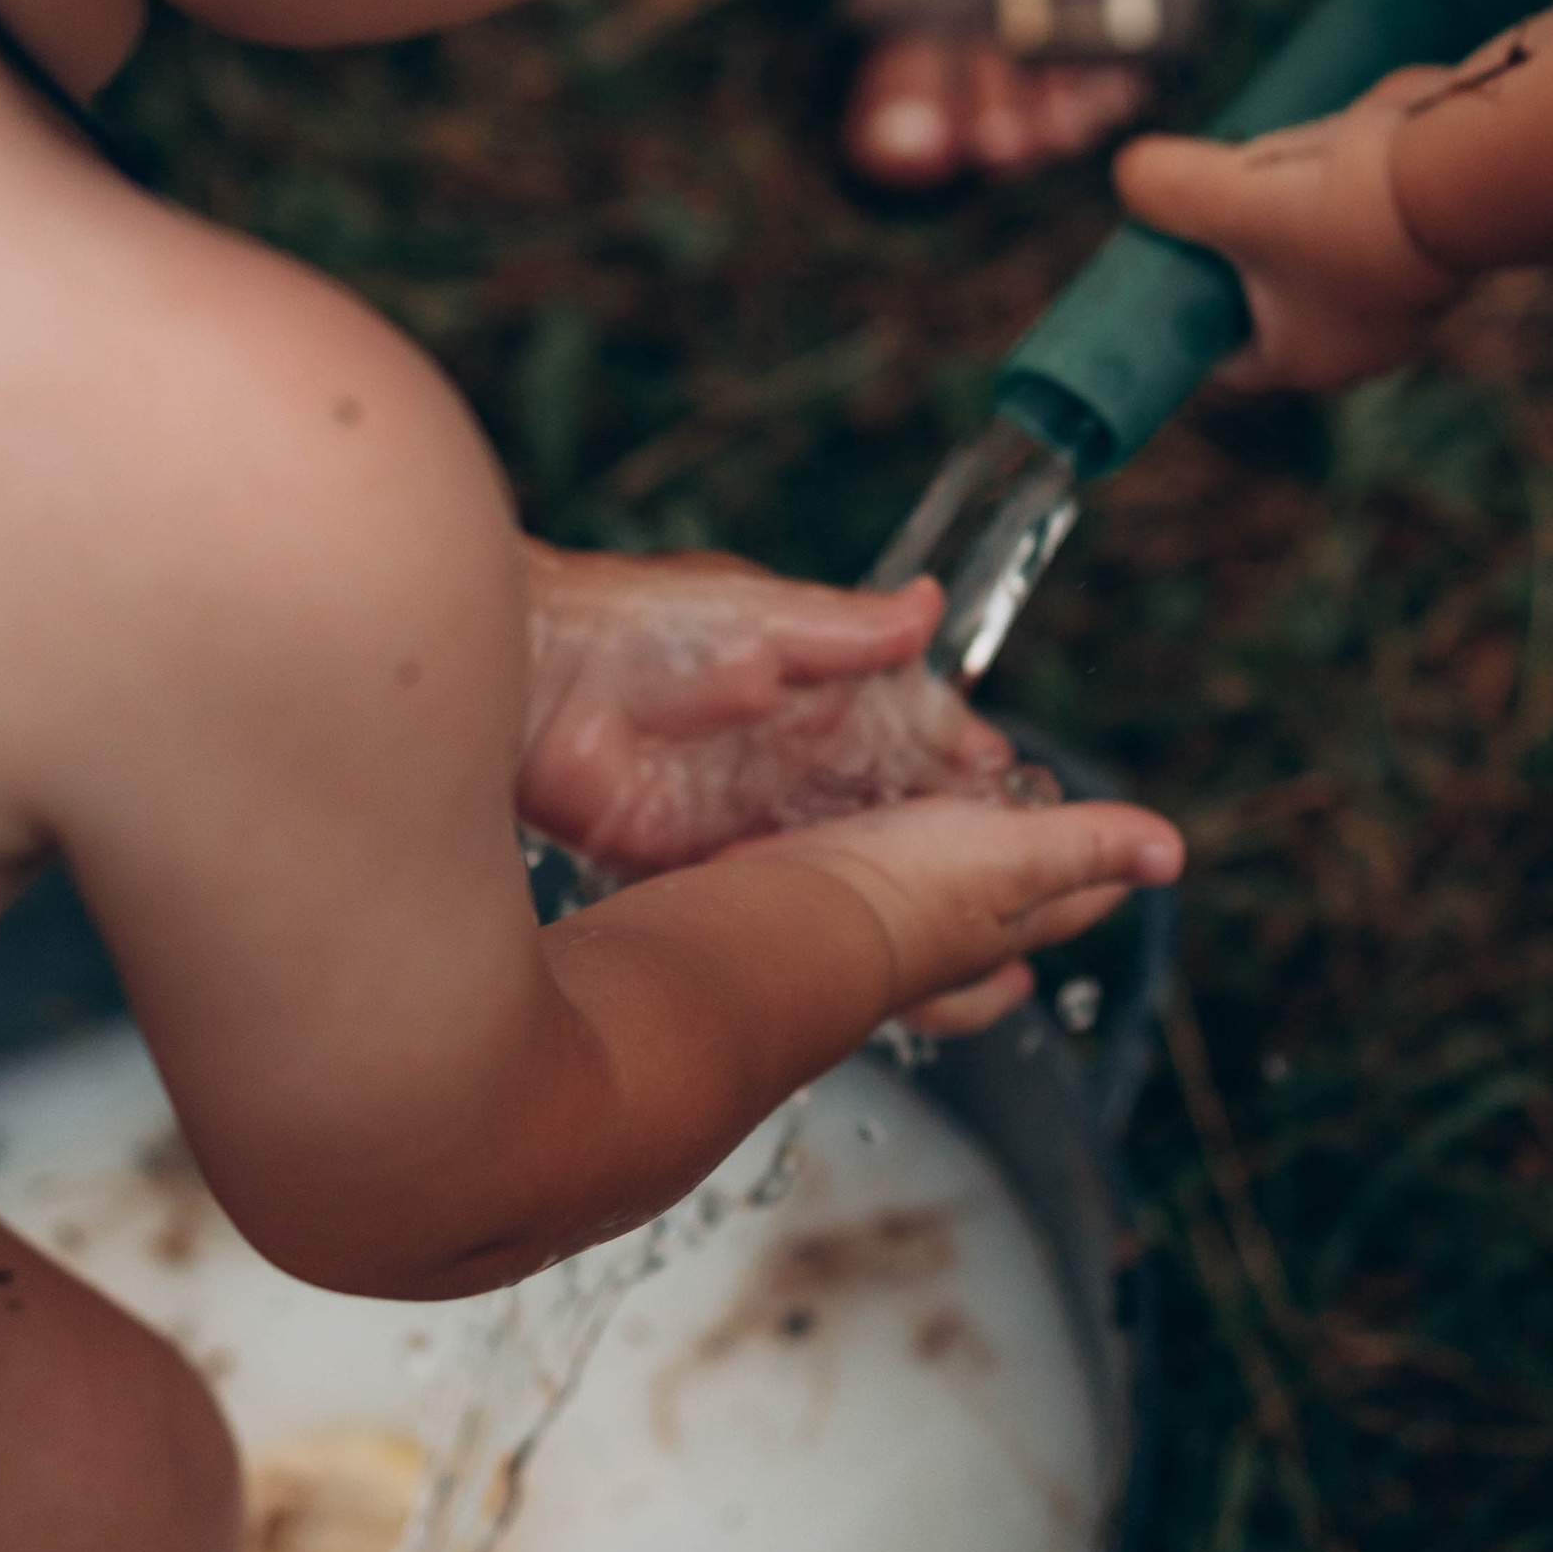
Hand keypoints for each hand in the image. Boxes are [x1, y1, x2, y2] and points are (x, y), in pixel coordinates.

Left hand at [518, 545, 1015, 879]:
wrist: (533, 680)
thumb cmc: (636, 623)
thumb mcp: (758, 615)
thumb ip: (847, 629)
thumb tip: (929, 606)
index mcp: (821, 685)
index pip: (917, 729)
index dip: (968, 763)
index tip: (1019, 791)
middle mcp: (795, 751)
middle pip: (892, 803)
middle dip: (948, 835)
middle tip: (1015, 874)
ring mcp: (751, 810)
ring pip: (844, 854)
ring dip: (893, 882)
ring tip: (959, 924)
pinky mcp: (703, 859)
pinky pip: (775, 893)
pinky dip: (817, 914)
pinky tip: (856, 944)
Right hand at [781, 783, 1182, 1038]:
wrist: (787, 928)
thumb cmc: (907, 894)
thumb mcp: (1017, 854)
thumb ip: (1088, 846)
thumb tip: (1173, 855)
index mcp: (1003, 925)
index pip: (1068, 908)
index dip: (1100, 887)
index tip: (1127, 877)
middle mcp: (948, 947)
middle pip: (1003, 941)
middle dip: (1026, 929)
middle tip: (1039, 934)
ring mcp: (885, 945)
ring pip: (934, 942)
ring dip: (952, 934)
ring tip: (957, 921)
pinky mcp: (825, 925)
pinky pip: (857, 918)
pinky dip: (863, 905)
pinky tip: (846, 884)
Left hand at [1116, 69, 1468, 389]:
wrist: (1463, 171)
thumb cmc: (1345, 210)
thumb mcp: (1225, 197)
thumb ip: (1163, 189)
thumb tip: (1128, 174)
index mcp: (1307, 359)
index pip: (1227, 362)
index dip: (1186, 323)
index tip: (1161, 274)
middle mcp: (1360, 338)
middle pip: (1268, 303)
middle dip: (1234, 255)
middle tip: (1199, 207)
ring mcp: (1400, 289)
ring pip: (1315, 256)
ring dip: (1285, 213)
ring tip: (1257, 165)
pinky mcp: (1427, 239)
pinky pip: (1362, 218)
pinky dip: (1336, 186)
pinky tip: (1317, 146)